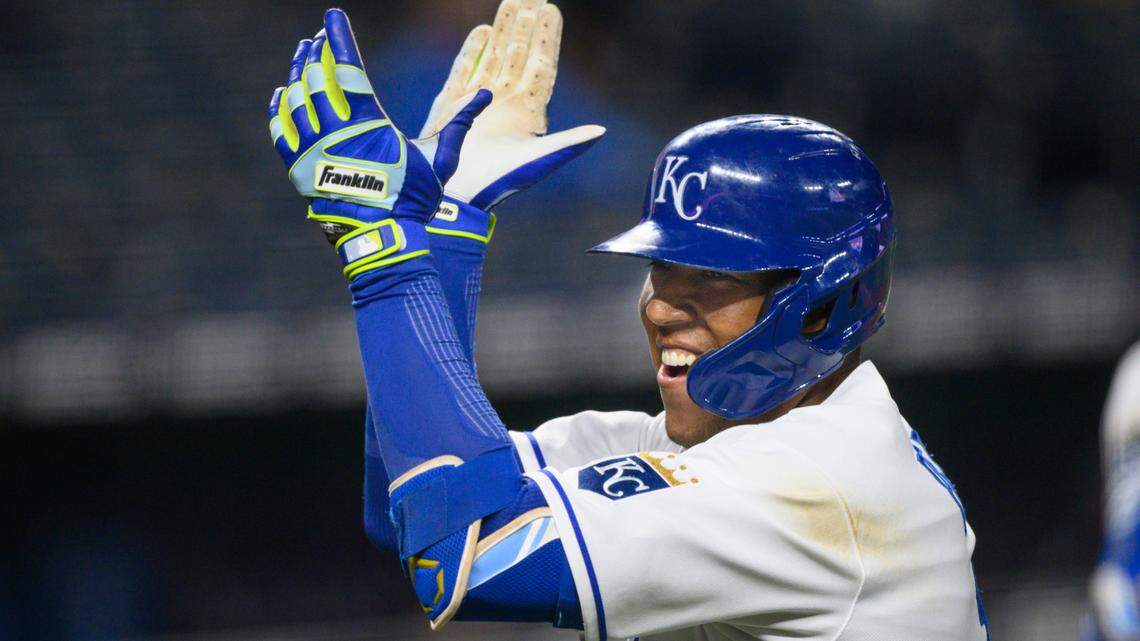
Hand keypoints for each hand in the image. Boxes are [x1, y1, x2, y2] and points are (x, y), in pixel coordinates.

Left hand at [268, 9, 489, 277]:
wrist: (383, 239)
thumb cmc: (414, 199)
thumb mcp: (440, 159)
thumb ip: (459, 123)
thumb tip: (486, 95)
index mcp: (369, 124)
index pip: (348, 68)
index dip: (340, 38)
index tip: (332, 16)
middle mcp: (335, 133)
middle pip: (317, 78)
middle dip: (318, 52)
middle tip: (318, 38)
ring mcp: (313, 151)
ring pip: (297, 100)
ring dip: (298, 73)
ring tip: (302, 57)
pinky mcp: (300, 169)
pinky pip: (280, 131)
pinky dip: (279, 109)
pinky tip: (282, 94)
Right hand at [420, 0, 604, 209]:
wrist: (456, 191)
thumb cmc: (500, 180)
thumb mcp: (538, 159)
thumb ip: (568, 142)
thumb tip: (601, 131)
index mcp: (528, 113)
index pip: (542, 67)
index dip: (547, 39)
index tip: (552, 10)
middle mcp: (506, 104)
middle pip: (519, 56)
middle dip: (526, 26)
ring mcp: (479, 101)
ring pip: (495, 56)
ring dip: (504, 30)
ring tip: (511, 1)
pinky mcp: (453, 103)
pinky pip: (466, 69)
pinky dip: (474, 51)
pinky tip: (483, 31)